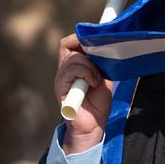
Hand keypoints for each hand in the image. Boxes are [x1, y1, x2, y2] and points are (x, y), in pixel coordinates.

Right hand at [54, 33, 111, 152]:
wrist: (94, 126)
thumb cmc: (97, 103)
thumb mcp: (103, 77)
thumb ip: (100, 62)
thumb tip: (104, 46)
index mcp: (73, 66)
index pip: (69, 42)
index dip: (80, 38)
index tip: (97, 43)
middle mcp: (64, 70)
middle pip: (68, 45)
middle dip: (87, 50)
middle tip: (99, 63)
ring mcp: (60, 79)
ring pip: (72, 58)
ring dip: (90, 66)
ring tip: (97, 79)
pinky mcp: (60, 88)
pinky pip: (70, 71)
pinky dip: (86, 73)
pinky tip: (93, 83)